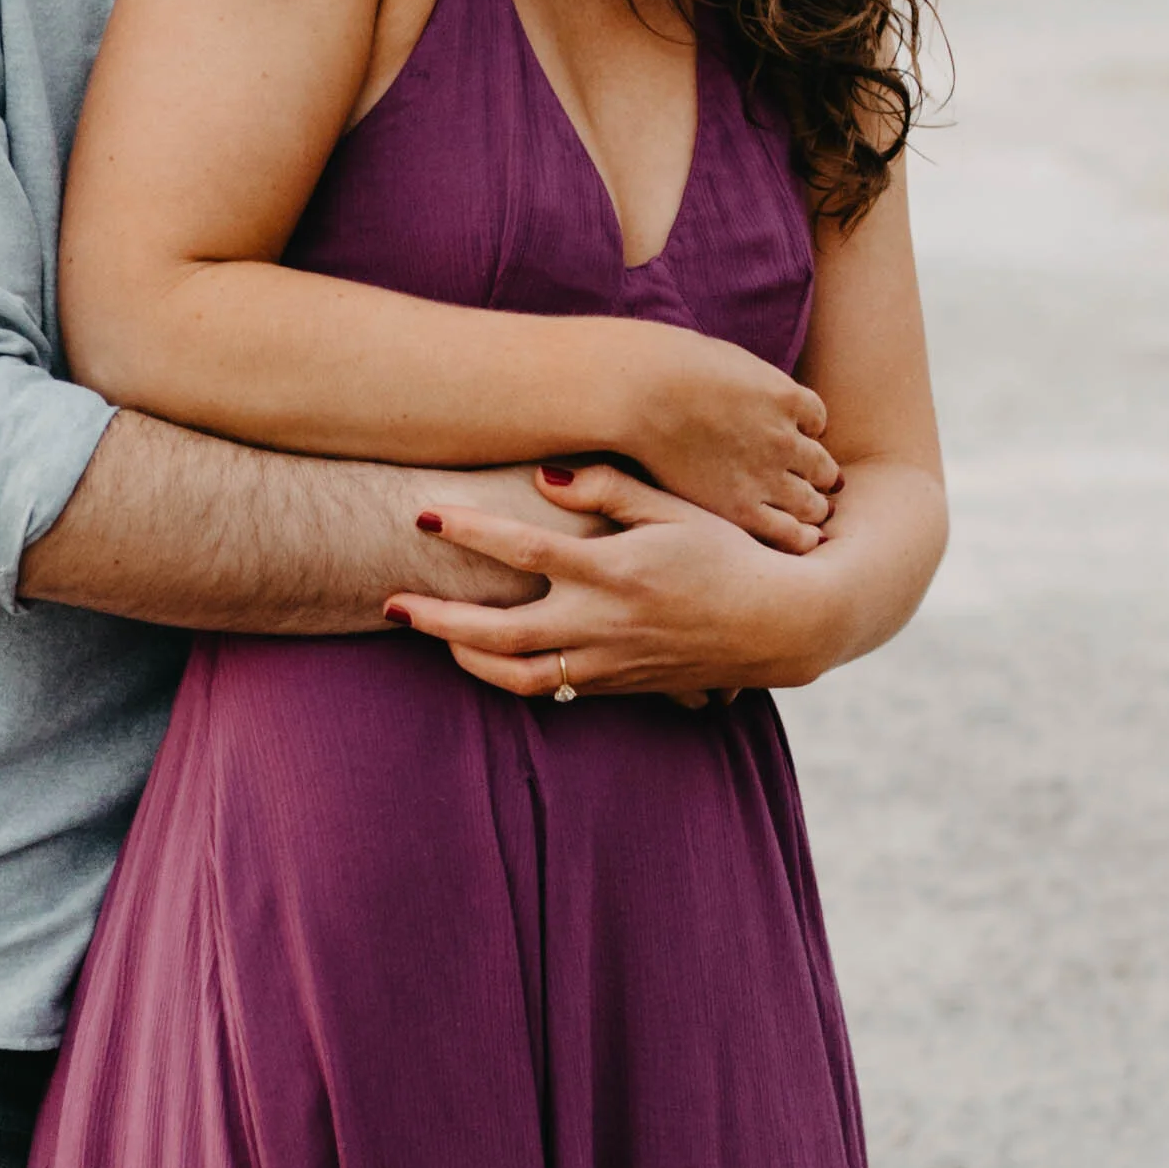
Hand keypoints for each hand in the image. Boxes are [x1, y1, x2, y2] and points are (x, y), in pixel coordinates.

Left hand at [387, 461, 835, 698]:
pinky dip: (509, 678)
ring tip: (428, 635)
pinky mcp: (617, 687)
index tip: (422, 512)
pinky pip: (550, 690)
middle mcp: (602, 625)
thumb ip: (609, 489)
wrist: (779, 625)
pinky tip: (483, 659)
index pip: (522, 551)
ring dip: (463, 659)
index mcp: (613, 572)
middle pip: (499, 633)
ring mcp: (608, 663)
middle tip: (390, 604)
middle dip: (438, 619)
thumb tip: (543, 476)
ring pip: (518, 677)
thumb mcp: (675, 508)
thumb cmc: (726, 553)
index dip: (467, 530)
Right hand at [626, 328, 839, 549]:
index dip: (805, 431)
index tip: (791, 438)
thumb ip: (751, 382)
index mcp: (785, 396)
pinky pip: (789, 533)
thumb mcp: (728, 359)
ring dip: (811, 507)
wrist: (641, 390)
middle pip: (822, 466)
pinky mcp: (742, 507)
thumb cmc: (670, 364)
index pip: (817, 421)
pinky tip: (795, 537)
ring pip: (812, 503)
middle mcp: (784, 438)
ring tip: (802, 514)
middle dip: (816, 475)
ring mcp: (766, 475)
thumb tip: (750, 390)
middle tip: (807, 484)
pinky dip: (799, 537)